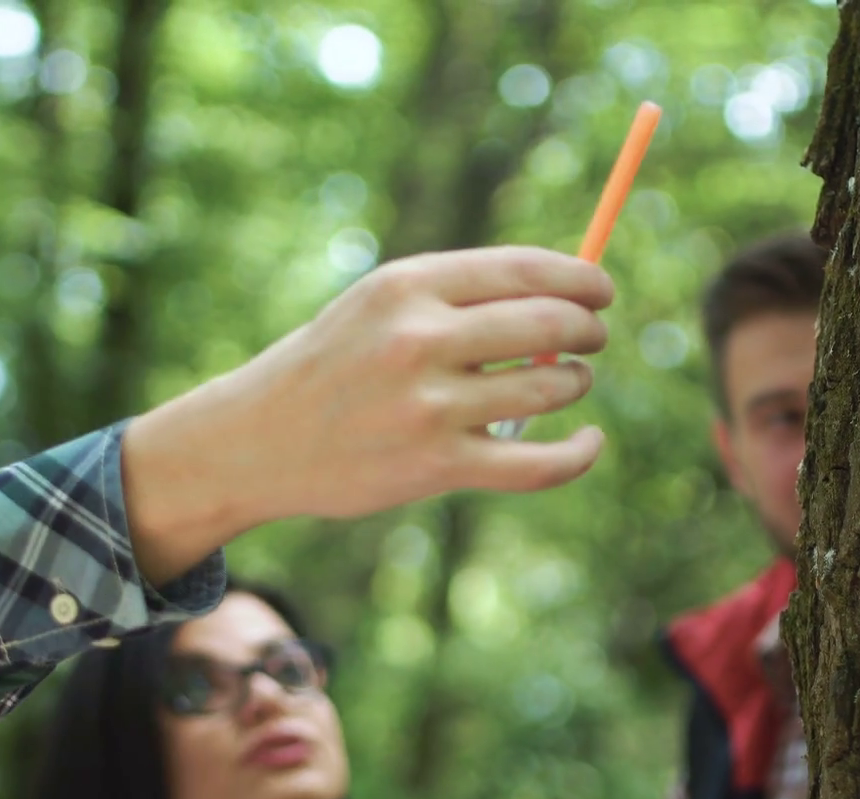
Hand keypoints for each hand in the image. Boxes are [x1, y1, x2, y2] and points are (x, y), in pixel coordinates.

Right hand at [122, 246, 613, 581]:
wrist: (256, 440)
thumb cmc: (332, 366)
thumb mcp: (379, 307)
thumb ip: (459, 297)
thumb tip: (563, 291)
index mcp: (407, 285)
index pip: (525, 269)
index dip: (581, 279)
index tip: (602, 291)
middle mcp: (419, 339)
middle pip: (549, 322)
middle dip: (588, 328)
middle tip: (594, 337)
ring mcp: (429, 406)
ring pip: (550, 386)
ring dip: (575, 384)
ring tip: (568, 384)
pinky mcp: (436, 467)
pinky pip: (538, 463)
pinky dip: (578, 454)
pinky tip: (590, 443)